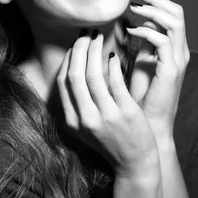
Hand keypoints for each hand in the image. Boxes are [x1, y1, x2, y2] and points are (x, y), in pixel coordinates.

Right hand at [57, 29, 158, 175]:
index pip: (63, 82)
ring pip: (93, 76)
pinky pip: (115, 82)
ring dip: (95, 52)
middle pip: (75, 75)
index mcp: (72, 121)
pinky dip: (113, 65)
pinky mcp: (125, 113)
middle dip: (79, 49)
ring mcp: (105, 116)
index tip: (75, 44)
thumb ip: (78, 103)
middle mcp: (85, 119)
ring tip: (99, 37)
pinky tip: (114, 55)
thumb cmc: (111, 141)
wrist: (134, 164)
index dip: (68, 59)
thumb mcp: (87, 126)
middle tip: (86, 33)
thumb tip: (76, 68)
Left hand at [127, 0, 190, 139]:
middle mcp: (179, 51)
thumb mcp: (138, 63)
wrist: (149, 126)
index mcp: (173, 48)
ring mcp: (177, 60)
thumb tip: (127, 21)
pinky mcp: (171, 71)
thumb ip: (138, 43)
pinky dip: (147, 31)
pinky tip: (130, 29)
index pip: (170, 12)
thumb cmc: (140, 97)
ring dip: (151, 10)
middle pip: (176, 11)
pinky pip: (163, 41)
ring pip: (174, 21)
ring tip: (132, 6)